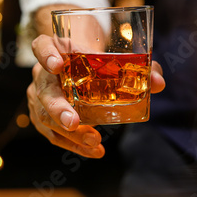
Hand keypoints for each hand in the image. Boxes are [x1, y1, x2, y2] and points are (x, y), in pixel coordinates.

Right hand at [27, 34, 165, 158]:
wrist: (76, 66)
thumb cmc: (91, 58)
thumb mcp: (106, 55)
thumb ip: (134, 66)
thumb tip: (157, 82)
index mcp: (53, 49)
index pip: (41, 47)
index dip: (46, 55)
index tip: (57, 65)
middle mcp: (41, 73)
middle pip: (43, 90)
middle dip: (57, 108)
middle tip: (73, 121)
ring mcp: (38, 96)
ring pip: (45, 116)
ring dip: (69, 133)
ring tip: (93, 142)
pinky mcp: (42, 116)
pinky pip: (52, 133)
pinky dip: (73, 144)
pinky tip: (92, 150)